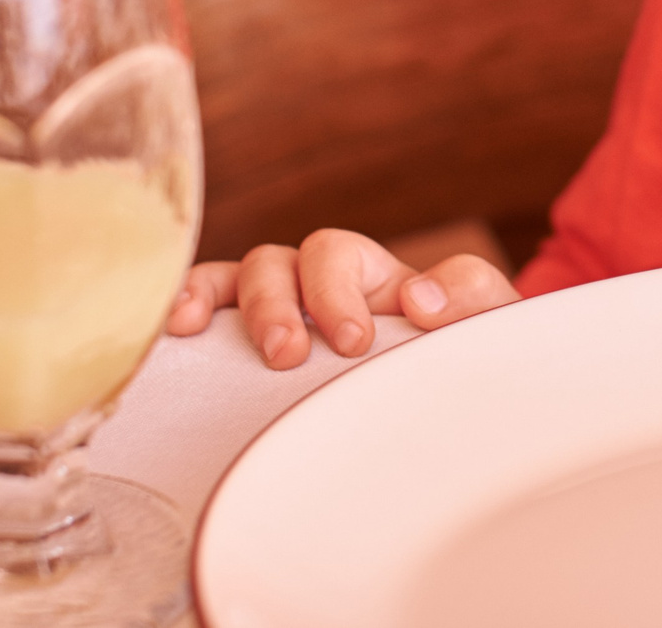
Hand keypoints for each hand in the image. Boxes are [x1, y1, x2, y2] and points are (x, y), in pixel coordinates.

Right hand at [168, 229, 521, 368]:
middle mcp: (322, 284)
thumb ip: (471, 298)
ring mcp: (281, 308)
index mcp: (375, 276)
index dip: (343, 291)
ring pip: (252, 272)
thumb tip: (419, 300)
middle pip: (296, 257)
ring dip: (249, 304)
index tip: (355, 342)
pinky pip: (209, 301)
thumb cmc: (450, 356)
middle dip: (292, 302)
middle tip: (296, 355)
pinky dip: (190, 299)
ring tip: (261, 351)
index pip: (350, 255)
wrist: (440, 405)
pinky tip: (180, 326)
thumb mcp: (481, 324)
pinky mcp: (242, 343)